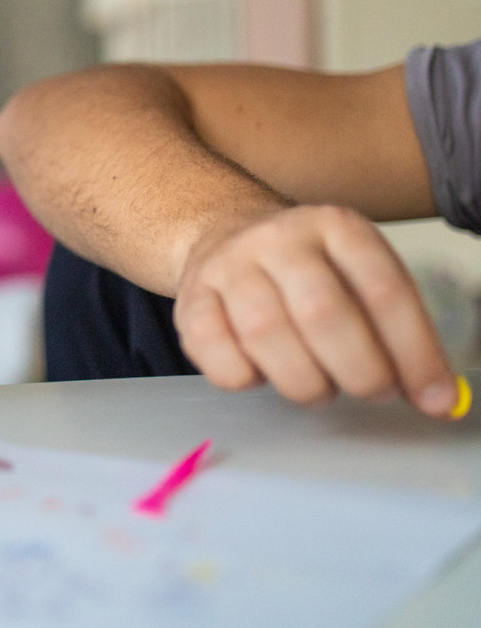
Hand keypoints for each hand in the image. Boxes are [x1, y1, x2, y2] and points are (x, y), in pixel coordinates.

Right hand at [174, 204, 459, 417]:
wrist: (226, 236)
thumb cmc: (309, 273)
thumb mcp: (359, 278)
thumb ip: (398, 333)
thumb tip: (438, 400)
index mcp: (335, 227)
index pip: (384, 290)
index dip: (415, 352)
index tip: (433, 398)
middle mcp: (278, 239)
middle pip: (322, 312)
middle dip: (359, 371)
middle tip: (370, 391)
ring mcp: (228, 266)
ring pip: (265, 333)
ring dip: (304, 381)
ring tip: (319, 387)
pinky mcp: (189, 299)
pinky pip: (214, 352)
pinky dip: (245, 378)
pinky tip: (262, 373)